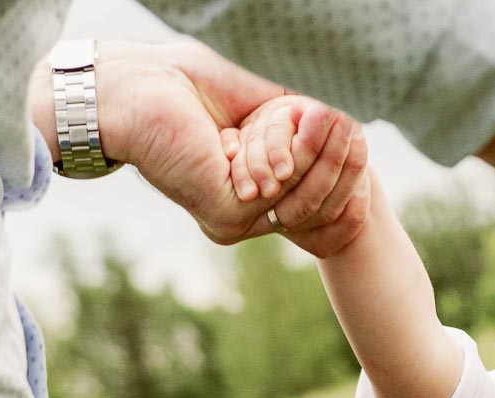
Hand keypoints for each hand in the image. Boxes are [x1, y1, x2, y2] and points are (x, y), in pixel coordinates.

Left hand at [28, 41, 366, 247]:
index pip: (315, 195)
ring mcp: (237, 217)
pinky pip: (283, 187)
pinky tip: (299, 120)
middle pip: (319, 202)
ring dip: (318, 149)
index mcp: (253, 189)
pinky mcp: (227, 213)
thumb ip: (298, 122)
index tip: (358, 129)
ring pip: (304, 195)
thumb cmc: (189, 82)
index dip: (344, 166)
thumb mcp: (262, 101)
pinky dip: (293, 150)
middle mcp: (246, 210)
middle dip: (339, 158)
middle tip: (349, 119)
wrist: (137, 86)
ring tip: (328, 113)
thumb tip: (350, 124)